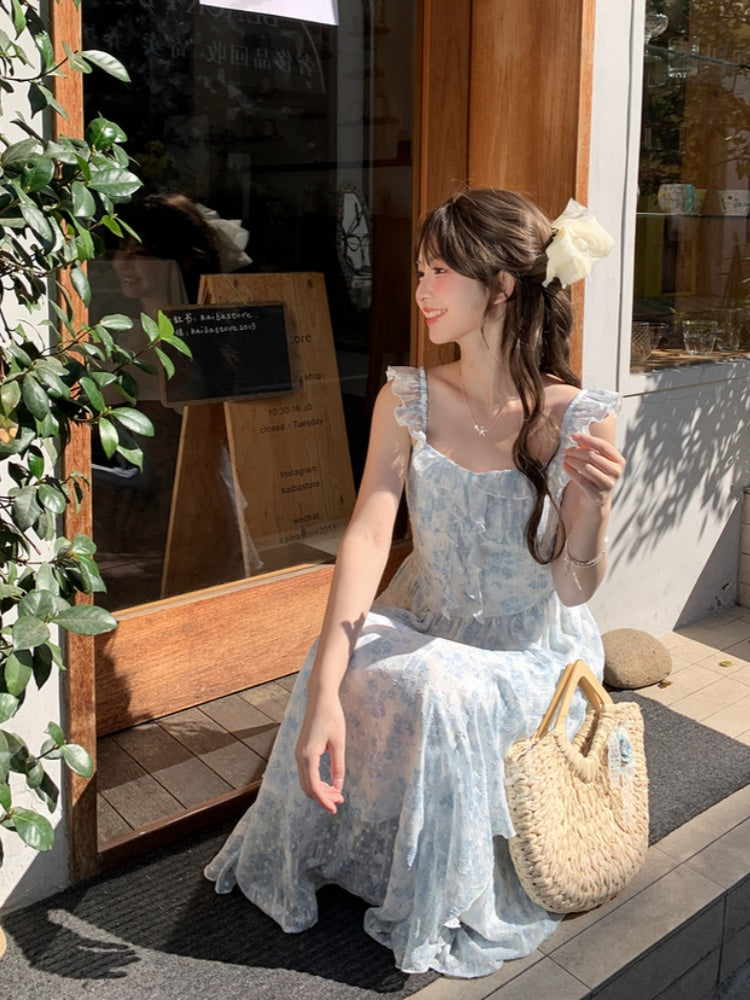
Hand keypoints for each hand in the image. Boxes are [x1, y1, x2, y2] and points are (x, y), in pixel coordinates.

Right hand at [295, 693, 345, 813]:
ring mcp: (298, 753)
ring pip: (306, 781)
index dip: (324, 801)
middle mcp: (299, 757)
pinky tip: (328, 782)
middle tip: (340, 800)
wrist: (320, 698)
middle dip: (323, 797)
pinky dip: (316, 781)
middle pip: (308, 788)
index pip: (314, 787)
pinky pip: (306, 773)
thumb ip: (338, 766)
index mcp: (308, 756)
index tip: (335, 809)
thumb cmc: (332, 717)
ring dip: (319, 790)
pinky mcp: (301, 750)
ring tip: (336, 793)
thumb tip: (339, 787)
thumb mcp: (339, 743)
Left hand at [562, 431, 624, 507]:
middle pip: (592, 456)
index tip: (573, 435)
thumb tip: (577, 437)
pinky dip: (571, 472)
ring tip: (564, 458)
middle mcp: (616, 472)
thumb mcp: (596, 461)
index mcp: (619, 461)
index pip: (603, 445)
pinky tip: (564, 466)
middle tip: (565, 450)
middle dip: (576, 451)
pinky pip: (581, 480)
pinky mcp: (598, 495)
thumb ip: (589, 448)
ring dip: (572, 461)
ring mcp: (608, 484)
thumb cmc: (596, 474)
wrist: (597, 498)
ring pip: (586, 467)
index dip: (587, 439)